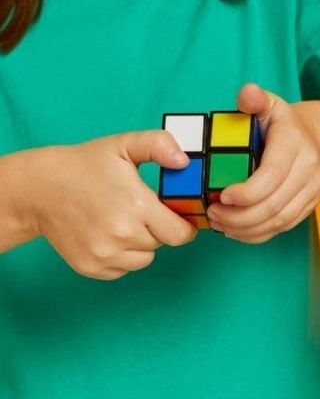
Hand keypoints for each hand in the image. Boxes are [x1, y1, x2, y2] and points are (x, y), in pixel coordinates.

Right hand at [26, 132, 196, 279]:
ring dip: (143, 243)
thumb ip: (160, 145)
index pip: (180, 233)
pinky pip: (123, 269)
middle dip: (161, 227)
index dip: (185, 223)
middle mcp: (121, 235)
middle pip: (163, 243)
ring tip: (126, 219)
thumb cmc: (87, 164)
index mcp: (137, 205)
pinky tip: (111, 233)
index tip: (180, 213)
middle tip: (144, 208)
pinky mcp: (89, 267)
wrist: (41, 188)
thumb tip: (184, 162)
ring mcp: (103, 255)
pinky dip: (124, 255)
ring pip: (145, 259)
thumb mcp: (126, 144)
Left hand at [207, 84, 319, 243]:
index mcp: (294, 141)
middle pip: (273, 204)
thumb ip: (253, 99)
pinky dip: (257, 234)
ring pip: (278, 220)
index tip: (220, 196)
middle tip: (212, 213)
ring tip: (219, 223)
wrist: (311, 138)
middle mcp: (309, 166)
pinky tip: (236, 229)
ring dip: (245, 228)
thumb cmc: (278, 123)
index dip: (246, 192)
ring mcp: (312, 188)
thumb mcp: (266, 104)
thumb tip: (247, 93)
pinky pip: (283, 228)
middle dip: (238, 216)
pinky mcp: (309, 204)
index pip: (272, 174)